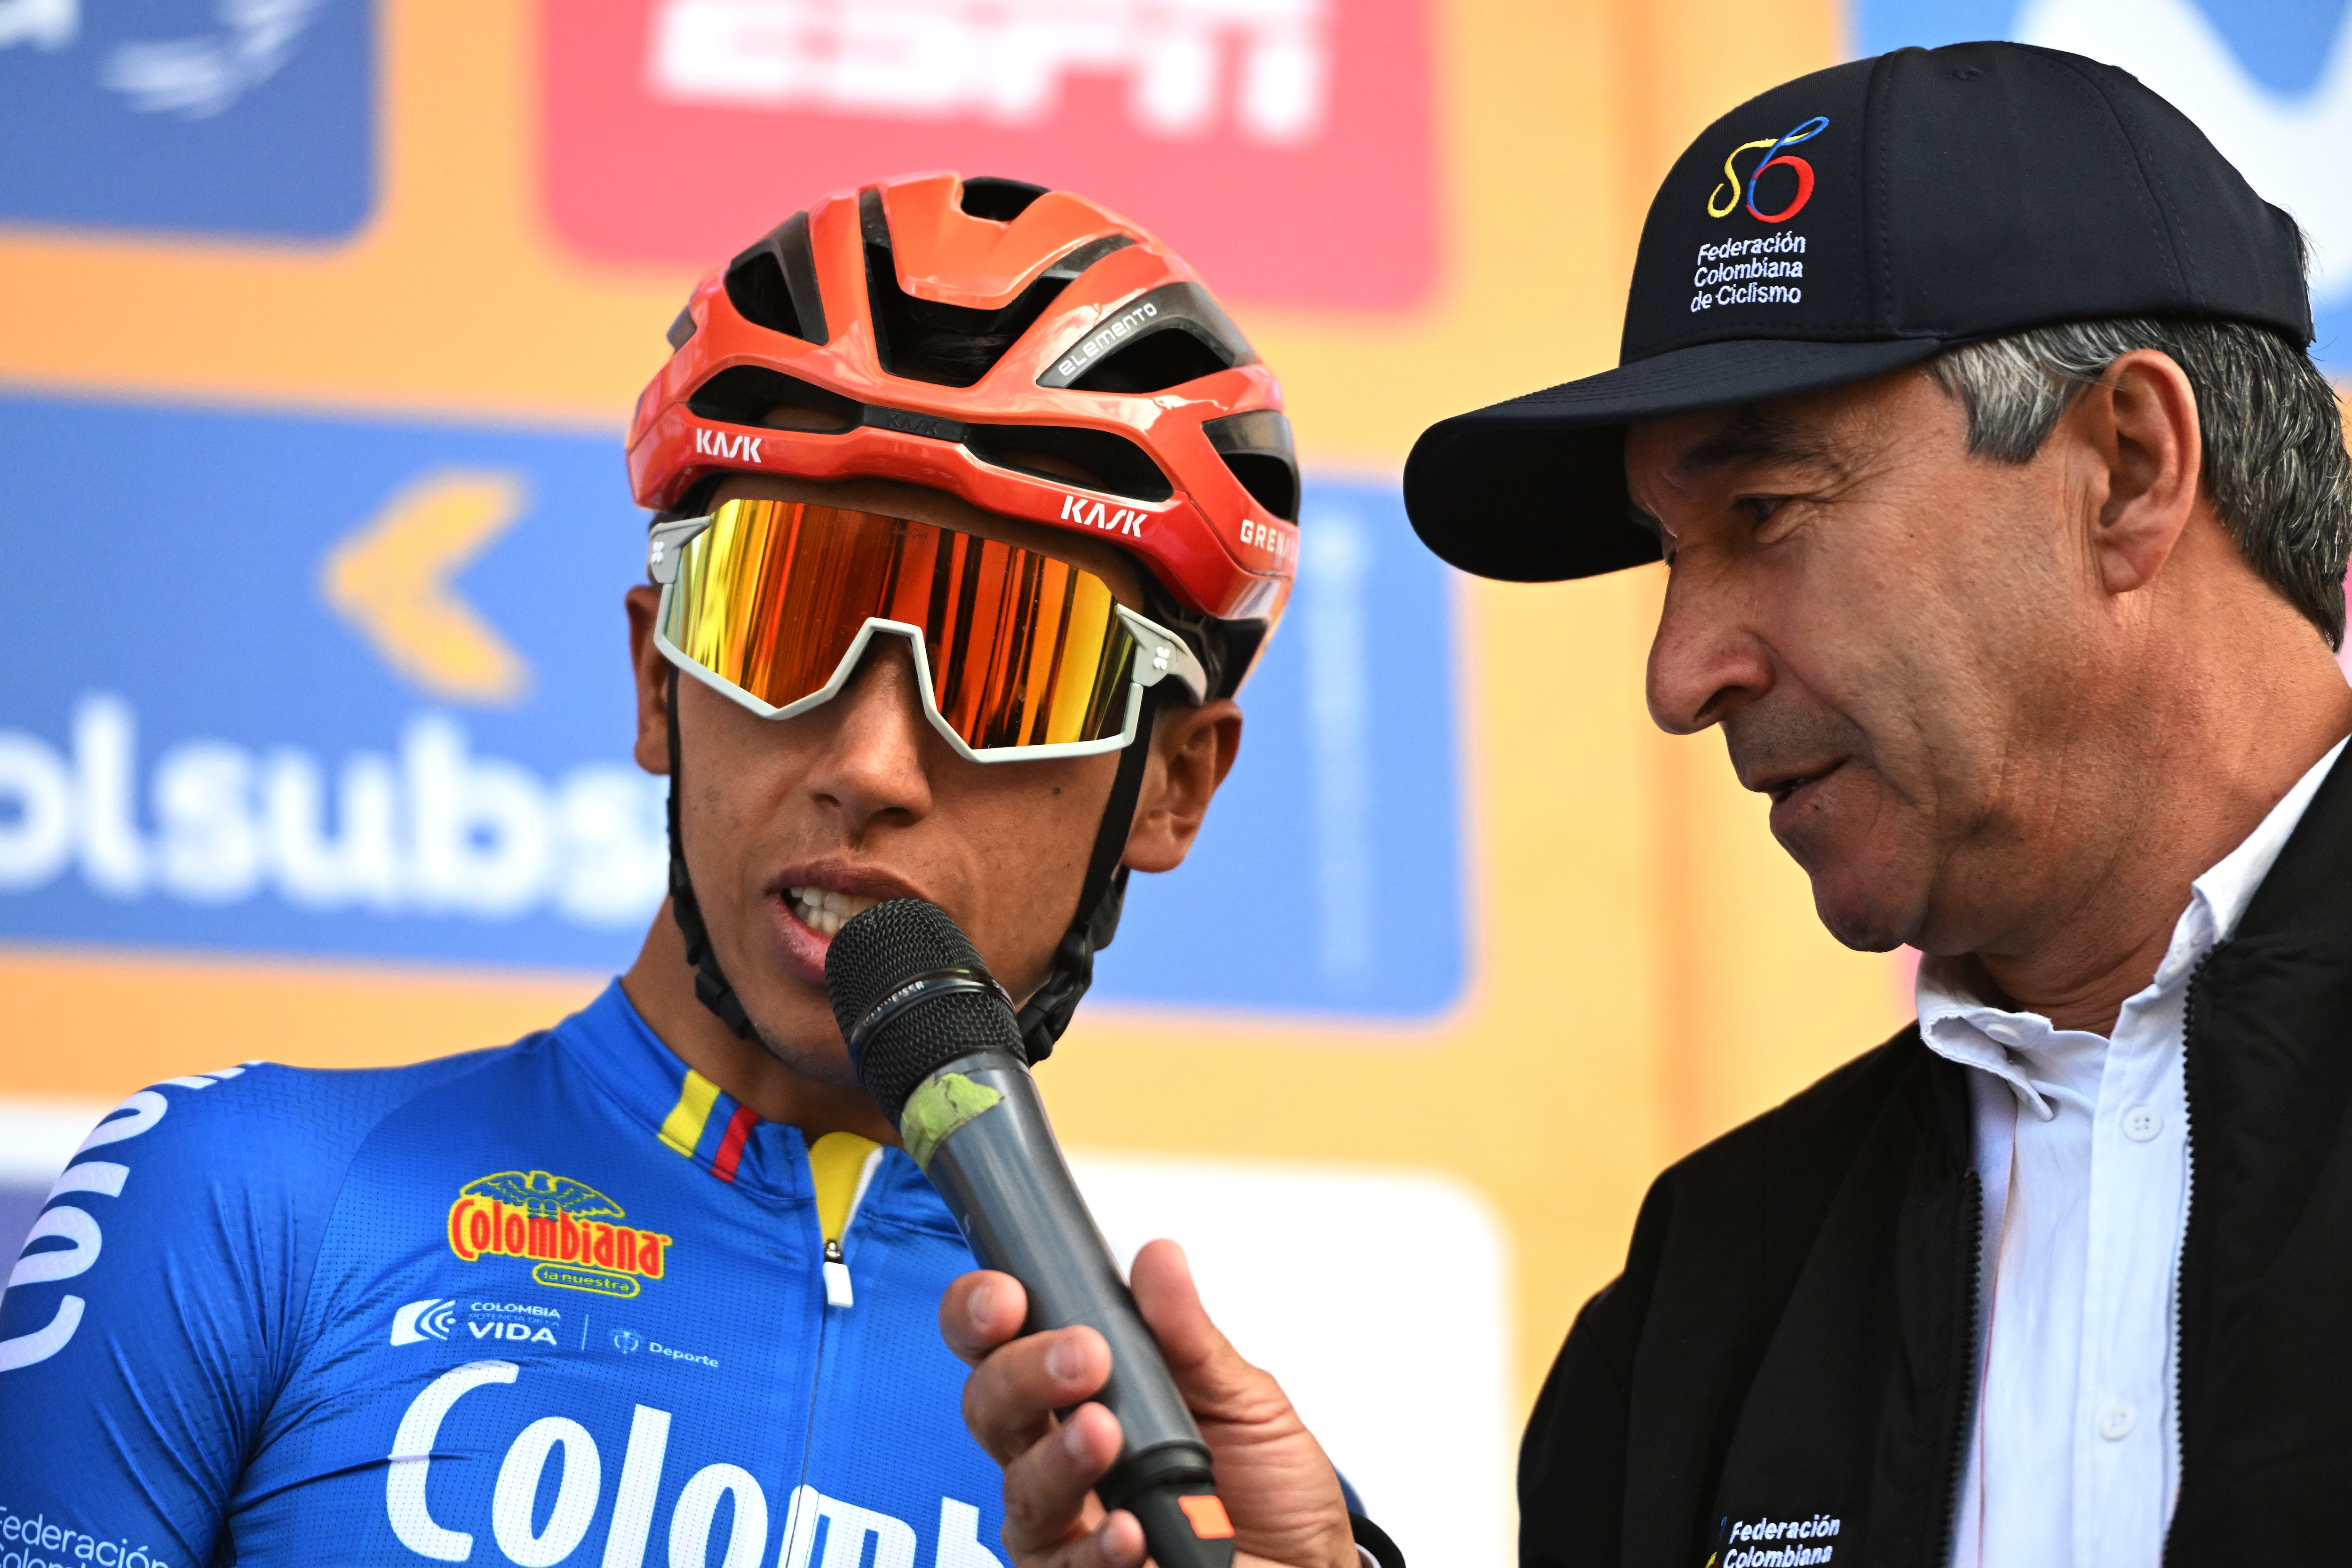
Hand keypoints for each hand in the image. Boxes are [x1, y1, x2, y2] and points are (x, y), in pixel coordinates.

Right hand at [941, 1238, 1357, 1567]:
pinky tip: (1129, 1528)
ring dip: (1058, 1456)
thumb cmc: (1271, 1488)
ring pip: (1020, 1488)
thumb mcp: (1244, 1398)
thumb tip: (1159, 1259)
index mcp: (1082, 1393)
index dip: (983, 1314)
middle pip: (991, 1407)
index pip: (1002, 1345)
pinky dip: (1095, 1547)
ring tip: (1103, 1434)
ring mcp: (1066, 1522)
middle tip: (1082, 1357)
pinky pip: (1064, 1565)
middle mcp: (1058, 1453)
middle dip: (1021, 1373)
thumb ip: (1190, 1335)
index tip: (1007, 1296)